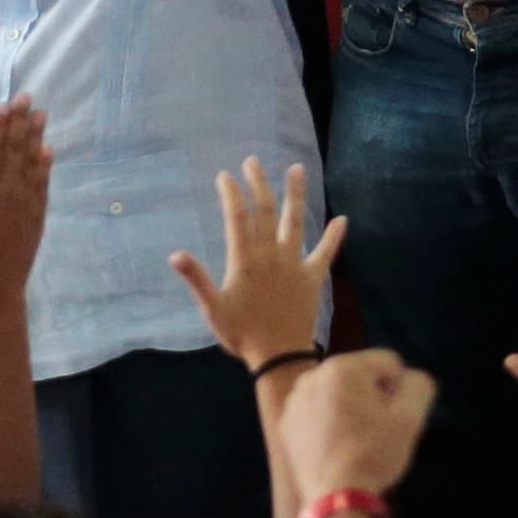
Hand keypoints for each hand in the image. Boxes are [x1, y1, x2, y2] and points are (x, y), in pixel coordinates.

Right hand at [0, 99, 51, 317]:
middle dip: (19, 122)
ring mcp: (25, 202)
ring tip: (40, 115)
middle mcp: (8, 191)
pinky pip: (43, 184)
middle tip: (26, 98)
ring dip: (35, 137)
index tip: (4, 105)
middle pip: (14, 149)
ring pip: (31, 162)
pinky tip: (48, 150)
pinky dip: (45, 165)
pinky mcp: (37, 214)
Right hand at [170, 157, 342, 375]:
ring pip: (295, 222)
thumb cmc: (242, 334)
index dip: (231, 194)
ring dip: (296, 195)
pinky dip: (333, 236)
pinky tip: (342, 219)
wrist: (280, 356)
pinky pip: (325, 253)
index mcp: (245, 260)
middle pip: (266, 211)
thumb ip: (197, 279)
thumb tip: (175, 255)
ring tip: (297, 169)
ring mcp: (294, 264)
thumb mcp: (213, 309)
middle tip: (253, 162)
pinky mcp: (312, 277)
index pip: (237, 218)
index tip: (225, 175)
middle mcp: (271, 255)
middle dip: (259, 184)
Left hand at [274, 347, 433, 510]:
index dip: (399, 389)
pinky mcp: (285, 422)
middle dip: (373, 397)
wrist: (335, 498)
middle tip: (375, 430)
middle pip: (360, 376)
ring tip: (354, 439)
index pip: (389, 363)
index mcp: (343, 366)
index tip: (393, 417)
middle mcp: (313, 374)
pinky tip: (334, 446)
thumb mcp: (410, 418)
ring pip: (337, 393)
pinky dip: (327, 422)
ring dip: (349, 407)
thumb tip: (410, 376)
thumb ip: (418, 385)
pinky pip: (317, 411)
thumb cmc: (374, 454)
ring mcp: (294, 399)